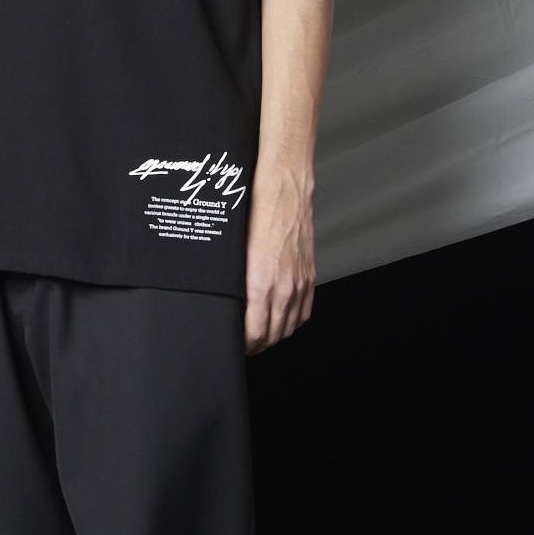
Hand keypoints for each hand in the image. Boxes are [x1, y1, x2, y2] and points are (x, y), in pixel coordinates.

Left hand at [243, 164, 315, 355]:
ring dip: (274, 336)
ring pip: (289, 328)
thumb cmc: (256, 211)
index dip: (242, 345)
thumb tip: (224, 302)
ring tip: (260, 335)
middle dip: (256, 345)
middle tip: (242, 343)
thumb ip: (232, 282)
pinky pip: (304, 312)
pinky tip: (281, 320)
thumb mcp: (234, 251)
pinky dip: (291, 322)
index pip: (254, 334)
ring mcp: (299, 283)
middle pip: (272, 336)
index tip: (233, 344)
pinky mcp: (309, 275)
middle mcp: (284, 288)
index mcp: (261, 284)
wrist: (284, 189)